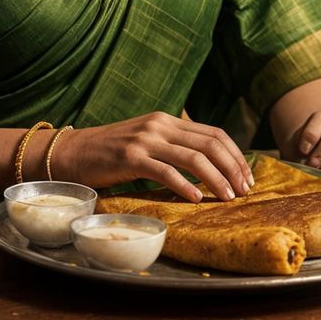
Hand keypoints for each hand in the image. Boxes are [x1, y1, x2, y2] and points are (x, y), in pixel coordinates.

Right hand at [53, 111, 253, 201]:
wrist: (74, 152)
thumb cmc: (111, 152)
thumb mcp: (147, 141)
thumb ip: (173, 146)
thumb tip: (207, 165)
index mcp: (167, 120)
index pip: (213, 133)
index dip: (235, 155)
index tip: (247, 177)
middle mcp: (159, 125)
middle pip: (209, 144)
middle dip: (232, 168)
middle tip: (244, 190)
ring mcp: (145, 139)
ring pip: (193, 157)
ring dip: (216, 179)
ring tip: (228, 197)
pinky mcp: (130, 157)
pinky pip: (165, 171)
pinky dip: (185, 185)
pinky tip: (196, 199)